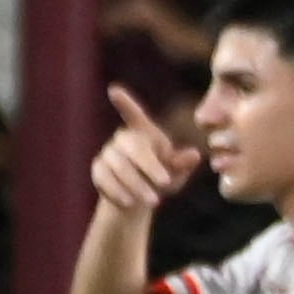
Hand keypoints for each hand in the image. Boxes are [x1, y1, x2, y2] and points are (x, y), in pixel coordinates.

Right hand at [91, 85, 200, 211]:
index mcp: (143, 132)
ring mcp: (108, 153)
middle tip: (165, 184)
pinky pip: (105, 178)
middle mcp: (123, 138)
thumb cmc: (161, 179)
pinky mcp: (98, 170)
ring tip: (154, 201)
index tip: (114, 90)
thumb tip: (195, 155)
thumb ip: (182, 164)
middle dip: (149, 167)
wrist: (137, 199)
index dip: (125, 103)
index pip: (133, 115)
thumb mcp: (175, 173)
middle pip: (133, 147)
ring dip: (137, 184)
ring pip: (119, 166)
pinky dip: (119, 191)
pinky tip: (130, 203)